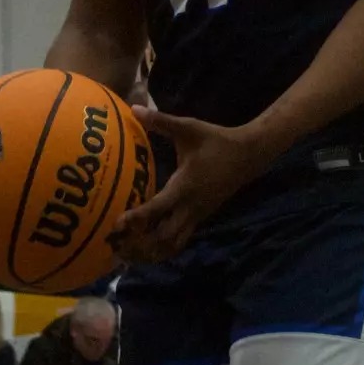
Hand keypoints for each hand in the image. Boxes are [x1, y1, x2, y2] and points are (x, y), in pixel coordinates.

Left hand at [108, 106, 278, 263]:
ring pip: (173, 245)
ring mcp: (197, 216)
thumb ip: (161, 121)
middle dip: (140, 246)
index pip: (157, 209)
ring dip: (151, 252)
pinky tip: (146, 248)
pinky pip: (180, 240)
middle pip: (164, 239)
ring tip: (127, 255)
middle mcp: (190, 207)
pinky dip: (163, 248)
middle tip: (115, 246)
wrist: (248, 155)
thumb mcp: (188, 128)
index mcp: (184, 187)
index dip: (137, 219)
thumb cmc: (215, 140)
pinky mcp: (200, 218)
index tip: (117, 225)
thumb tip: (134, 109)